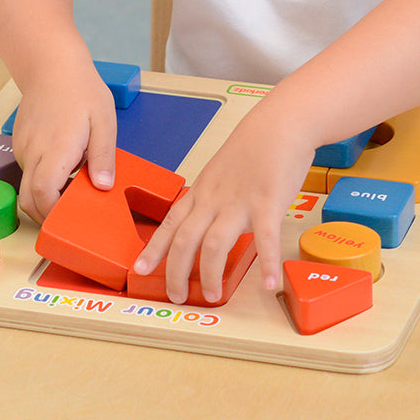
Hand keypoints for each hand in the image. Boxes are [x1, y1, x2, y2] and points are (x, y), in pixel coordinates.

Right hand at [13, 61, 116, 222]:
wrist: (50, 64)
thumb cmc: (81, 89)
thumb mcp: (104, 121)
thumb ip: (103, 156)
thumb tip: (103, 187)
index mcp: (56, 149)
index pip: (43, 195)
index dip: (54, 213)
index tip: (72, 219)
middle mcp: (33, 152)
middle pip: (28, 200)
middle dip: (47, 215)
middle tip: (73, 215)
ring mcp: (22, 148)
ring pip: (27, 186)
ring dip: (46, 196)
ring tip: (73, 188)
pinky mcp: (19, 143)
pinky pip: (28, 170)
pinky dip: (42, 179)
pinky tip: (64, 167)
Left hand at [131, 106, 313, 303]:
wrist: (279, 124)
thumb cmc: (253, 146)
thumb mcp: (220, 170)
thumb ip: (212, 195)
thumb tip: (207, 218)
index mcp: (203, 191)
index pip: (171, 223)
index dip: (154, 249)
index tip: (140, 269)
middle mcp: (215, 198)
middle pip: (185, 240)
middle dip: (176, 272)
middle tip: (176, 296)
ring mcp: (240, 202)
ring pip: (215, 244)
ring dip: (210, 274)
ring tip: (213, 295)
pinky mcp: (268, 203)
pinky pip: (265, 239)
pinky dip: (267, 264)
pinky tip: (271, 284)